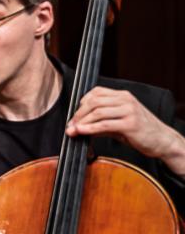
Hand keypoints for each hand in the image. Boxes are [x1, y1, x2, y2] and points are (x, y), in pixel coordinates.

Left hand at [66, 87, 184, 174]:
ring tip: (73, 130)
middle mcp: (125, 100)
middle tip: (70, 125)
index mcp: (123, 95)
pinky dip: (90, 128)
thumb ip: (101, 121)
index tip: (74, 116)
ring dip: (82, 122)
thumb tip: (79, 126)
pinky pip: (105, 124)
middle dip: (78, 114)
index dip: (81, 103)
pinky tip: (82, 132)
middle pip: (94, 102)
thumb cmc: (141, 131)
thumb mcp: (119, 122)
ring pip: (97, 112)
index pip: (96, 92)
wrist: (162, 141)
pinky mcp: (130, 124)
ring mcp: (129, 111)